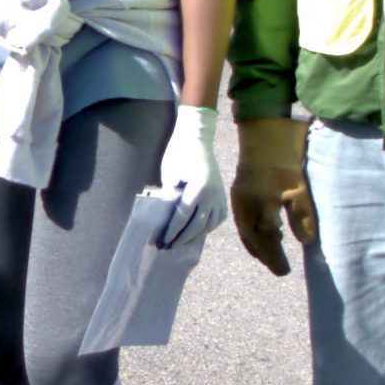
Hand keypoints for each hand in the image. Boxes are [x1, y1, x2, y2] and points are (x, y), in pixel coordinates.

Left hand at [154, 103, 228, 249]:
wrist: (197, 138)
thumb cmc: (179, 154)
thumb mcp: (169, 175)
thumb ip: (170, 197)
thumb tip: (167, 219)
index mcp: (199, 189)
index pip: (183, 217)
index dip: (172, 231)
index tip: (162, 241)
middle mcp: (212, 195)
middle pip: (197, 225)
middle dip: (181, 238)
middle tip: (168, 247)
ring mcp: (220, 196)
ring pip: (210, 224)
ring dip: (195, 235)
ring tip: (181, 242)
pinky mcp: (222, 195)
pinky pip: (218, 217)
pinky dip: (208, 227)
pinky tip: (197, 232)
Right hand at [229, 116, 316, 277]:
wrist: (264, 128)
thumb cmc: (283, 158)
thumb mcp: (298, 188)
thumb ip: (303, 217)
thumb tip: (307, 241)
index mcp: (257, 210)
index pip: (265, 242)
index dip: (274, 258)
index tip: (284, 272)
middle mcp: (245, 207)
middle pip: (252, 239)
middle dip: (264, 254)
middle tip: (276, 266)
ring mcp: (241, 197)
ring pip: (247, 229)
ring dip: (258, 242)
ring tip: (271, 248)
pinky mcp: (242, 188)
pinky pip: (245, 217)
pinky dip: (254, 228)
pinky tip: (267, 224)